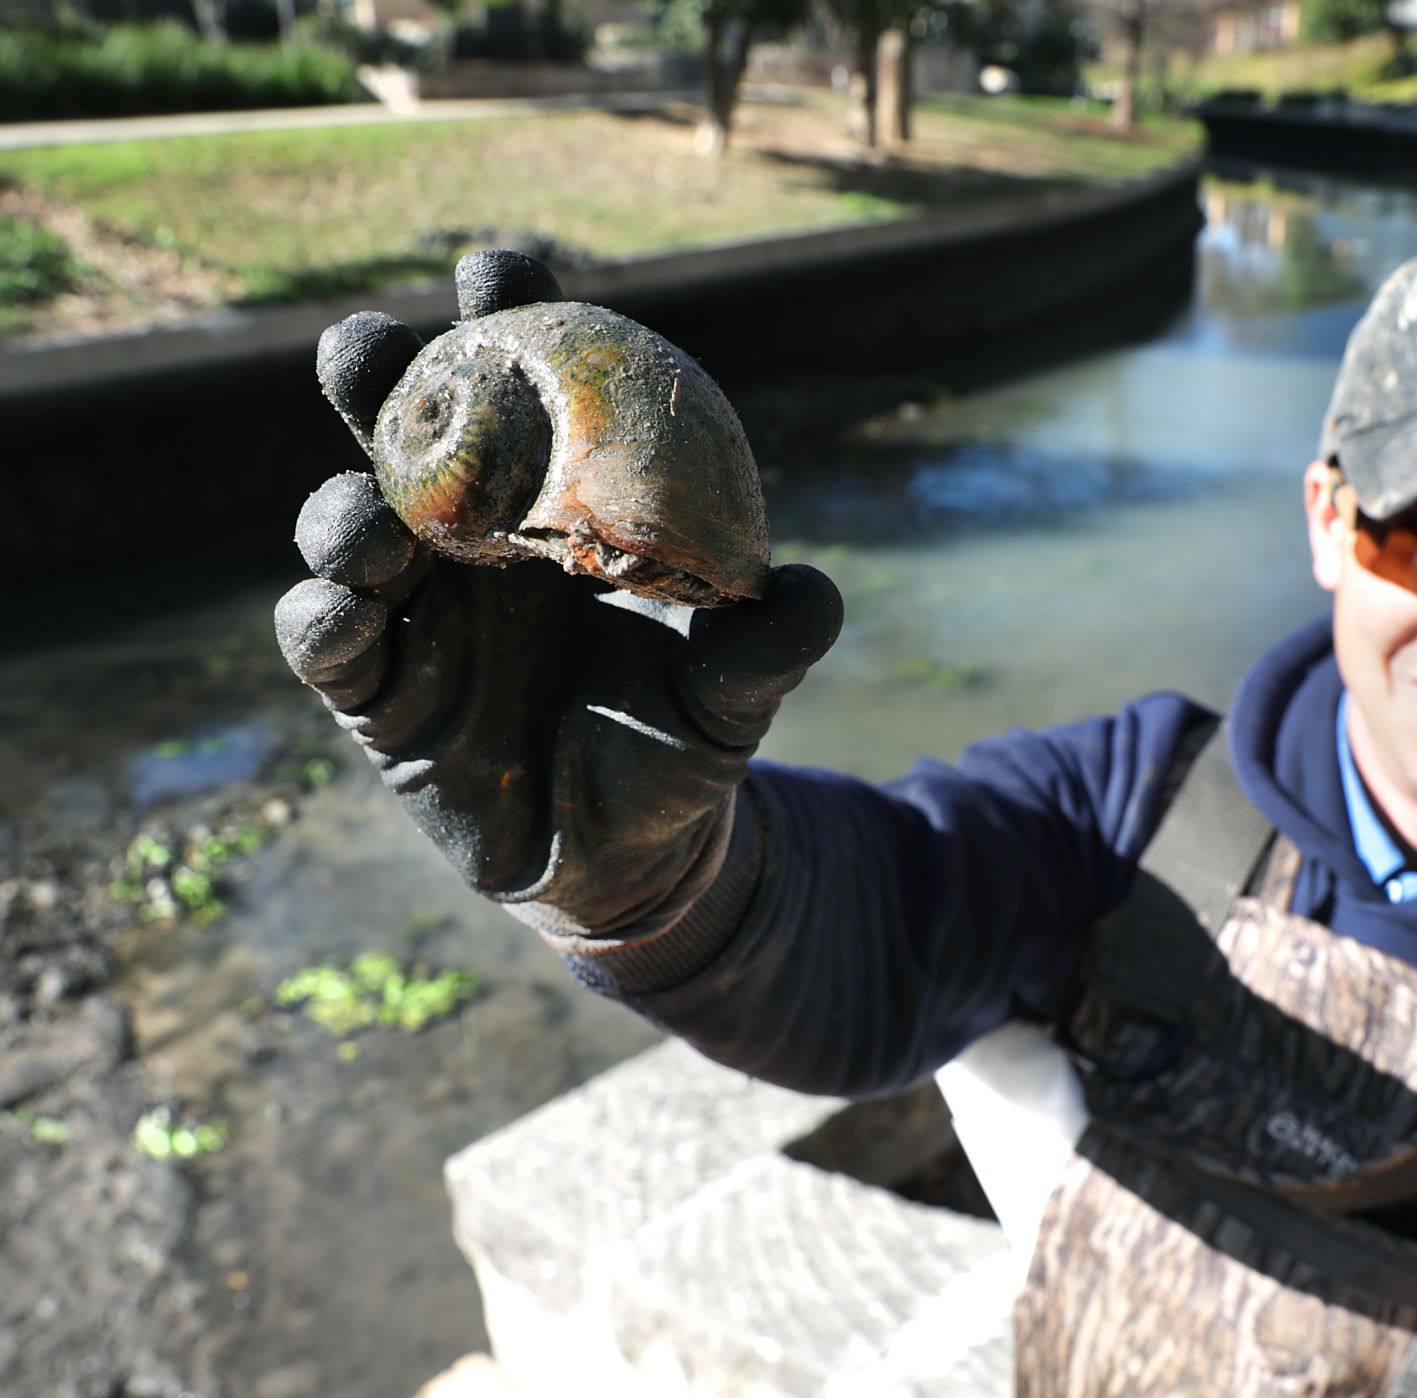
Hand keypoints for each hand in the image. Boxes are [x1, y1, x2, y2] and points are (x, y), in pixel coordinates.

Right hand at [274, 253, 840, 936]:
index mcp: (549, 513)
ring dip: (343, 510)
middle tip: (374, 347)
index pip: (516, 398)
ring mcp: (414, 618)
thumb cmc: (679, 746)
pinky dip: (322, 619)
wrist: (637, 859)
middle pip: (402, 439)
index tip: (499, 267)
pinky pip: (326, 646)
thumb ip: (766, 643)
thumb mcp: (734, 692)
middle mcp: (467, 549)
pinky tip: (344, 609)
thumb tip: (811, 589)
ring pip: (344, 533)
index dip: (498, 326)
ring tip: (372, 516)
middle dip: (376, 380)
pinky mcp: (378, 700)